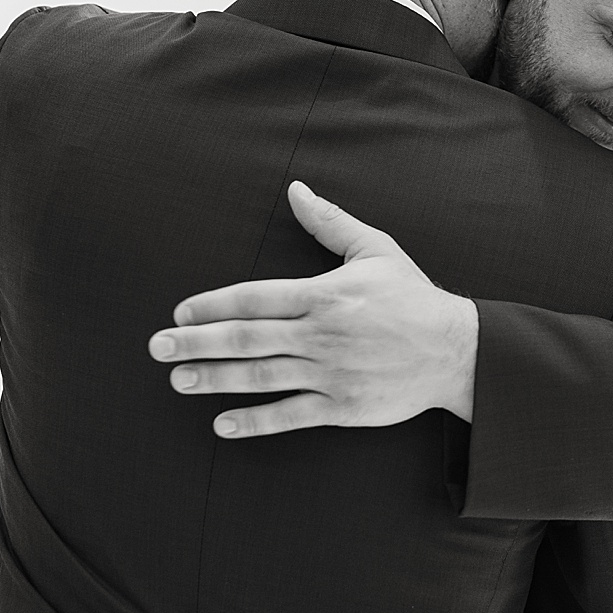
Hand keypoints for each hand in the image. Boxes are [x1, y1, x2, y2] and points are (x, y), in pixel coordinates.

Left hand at [147, 181, 478, 437]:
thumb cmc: (413, 297)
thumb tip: (296, 189)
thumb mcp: (375, 249)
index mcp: (324, 294)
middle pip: (246, 337)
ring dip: (214, 379)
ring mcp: (331, 374)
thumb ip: (330, 222)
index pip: (254, 297)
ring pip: (261, 376)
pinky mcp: (343, 407)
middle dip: (196, 343)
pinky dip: (254, 420)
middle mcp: (321, 334)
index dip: (212, 305)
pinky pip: (290, 415)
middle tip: (156, 348)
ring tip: (178, 380)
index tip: (180, 313)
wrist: (456, 351)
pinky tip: (221, 423)